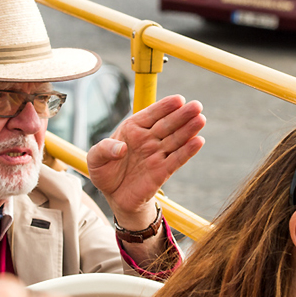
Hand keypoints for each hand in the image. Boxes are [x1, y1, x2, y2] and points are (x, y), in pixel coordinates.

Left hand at [86, 95, 205, 231]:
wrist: (115, 196)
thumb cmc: (106, 172)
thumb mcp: (95, 159)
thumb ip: (104, 149)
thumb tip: (121, 148)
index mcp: (133, 129)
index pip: (151, 114)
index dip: (165, 106)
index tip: (178, 100)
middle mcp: (148, 139)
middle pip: (168, 124)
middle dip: (182, 115)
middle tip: (196, 106)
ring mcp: (157, 154)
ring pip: (175, 140)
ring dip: (189, 130)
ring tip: (200, 119)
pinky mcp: (162, 172)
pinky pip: (176, 160)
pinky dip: (187, 151)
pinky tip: (198, 142)